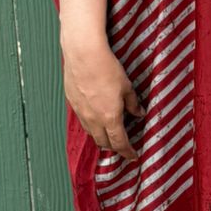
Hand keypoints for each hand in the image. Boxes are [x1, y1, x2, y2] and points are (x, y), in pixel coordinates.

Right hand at [60, 33, 145, 161]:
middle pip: (103, 142)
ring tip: (109, 134)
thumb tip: (139, 113)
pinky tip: (95, 118)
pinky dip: (90, 125)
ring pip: (91, 133)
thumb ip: (133, 103)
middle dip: (114, 147)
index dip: (127, 152)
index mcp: (110, 117)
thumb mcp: (127, 86)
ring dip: (101, 137)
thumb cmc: (106, 68)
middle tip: (122, 146)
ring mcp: (80, 112)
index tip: (133, 156)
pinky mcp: (72, 102)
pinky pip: (82, 120)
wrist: (83, 54)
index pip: (119, 142)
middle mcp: (93, 119)